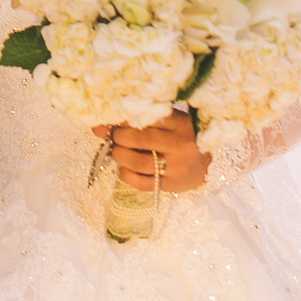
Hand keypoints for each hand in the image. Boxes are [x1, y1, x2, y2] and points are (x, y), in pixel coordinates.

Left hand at [93, 108, 210, 193]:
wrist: (203, 164)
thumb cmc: (178, 136)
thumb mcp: (165, 122)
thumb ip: (137, 119)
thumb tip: (97, 126)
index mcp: (179, 122)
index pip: (146, 116)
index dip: (123, 118)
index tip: (111, 119)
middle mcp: (180, 144)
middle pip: (140, 139)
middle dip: (119, 137)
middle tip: (113, 136)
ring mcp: (177, 166)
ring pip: (139, 162)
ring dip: (120, 155)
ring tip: (116, 151)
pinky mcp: (172, 184)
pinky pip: (142, 182)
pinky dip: (127, 175)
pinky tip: (124, 168)